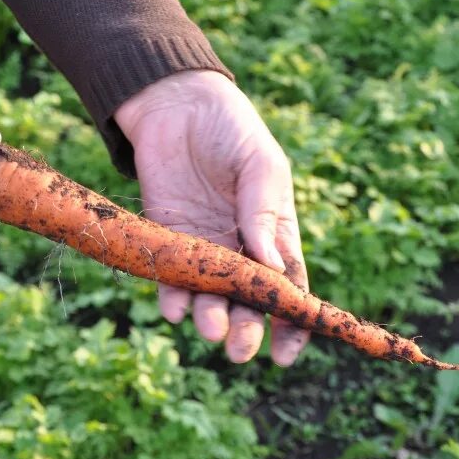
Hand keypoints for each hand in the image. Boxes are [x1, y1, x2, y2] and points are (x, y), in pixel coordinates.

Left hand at [114, 70, 309, 365]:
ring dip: (209, 317)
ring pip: (208, 296)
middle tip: (241, 351)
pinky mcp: (166, 239)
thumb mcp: (261, 166)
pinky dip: (171, 295)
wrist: (175, 104)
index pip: (290, 287)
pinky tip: (173, 308)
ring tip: (210, 330)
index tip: (287, 354)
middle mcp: (239, 249)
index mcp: (274, 233)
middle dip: (247, 330)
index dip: (292, 323)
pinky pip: (169, 276)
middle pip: (247, 302)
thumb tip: (272, 268)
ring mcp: (202, 247)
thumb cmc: (231, 130)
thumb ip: (263, 213)